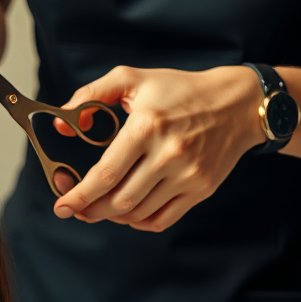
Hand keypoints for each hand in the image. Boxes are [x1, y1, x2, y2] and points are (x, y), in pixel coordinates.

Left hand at [50, 65, 266, 230]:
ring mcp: (188, 174)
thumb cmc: (180, 90)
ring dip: (112, 216)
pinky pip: (162, 220)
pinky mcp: (201, 188)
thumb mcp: (133, 79)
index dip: (78, 195)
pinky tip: (129, 211)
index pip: (105, 174)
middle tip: (76, 209)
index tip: (61, 206)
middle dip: (90, 210)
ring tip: (102, 205)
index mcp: (146, 126)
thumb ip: (90, 95)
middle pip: (118, 200)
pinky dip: (139, 221)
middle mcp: (169, 153)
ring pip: (137, 213)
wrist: (238, 103)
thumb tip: (62, 123)